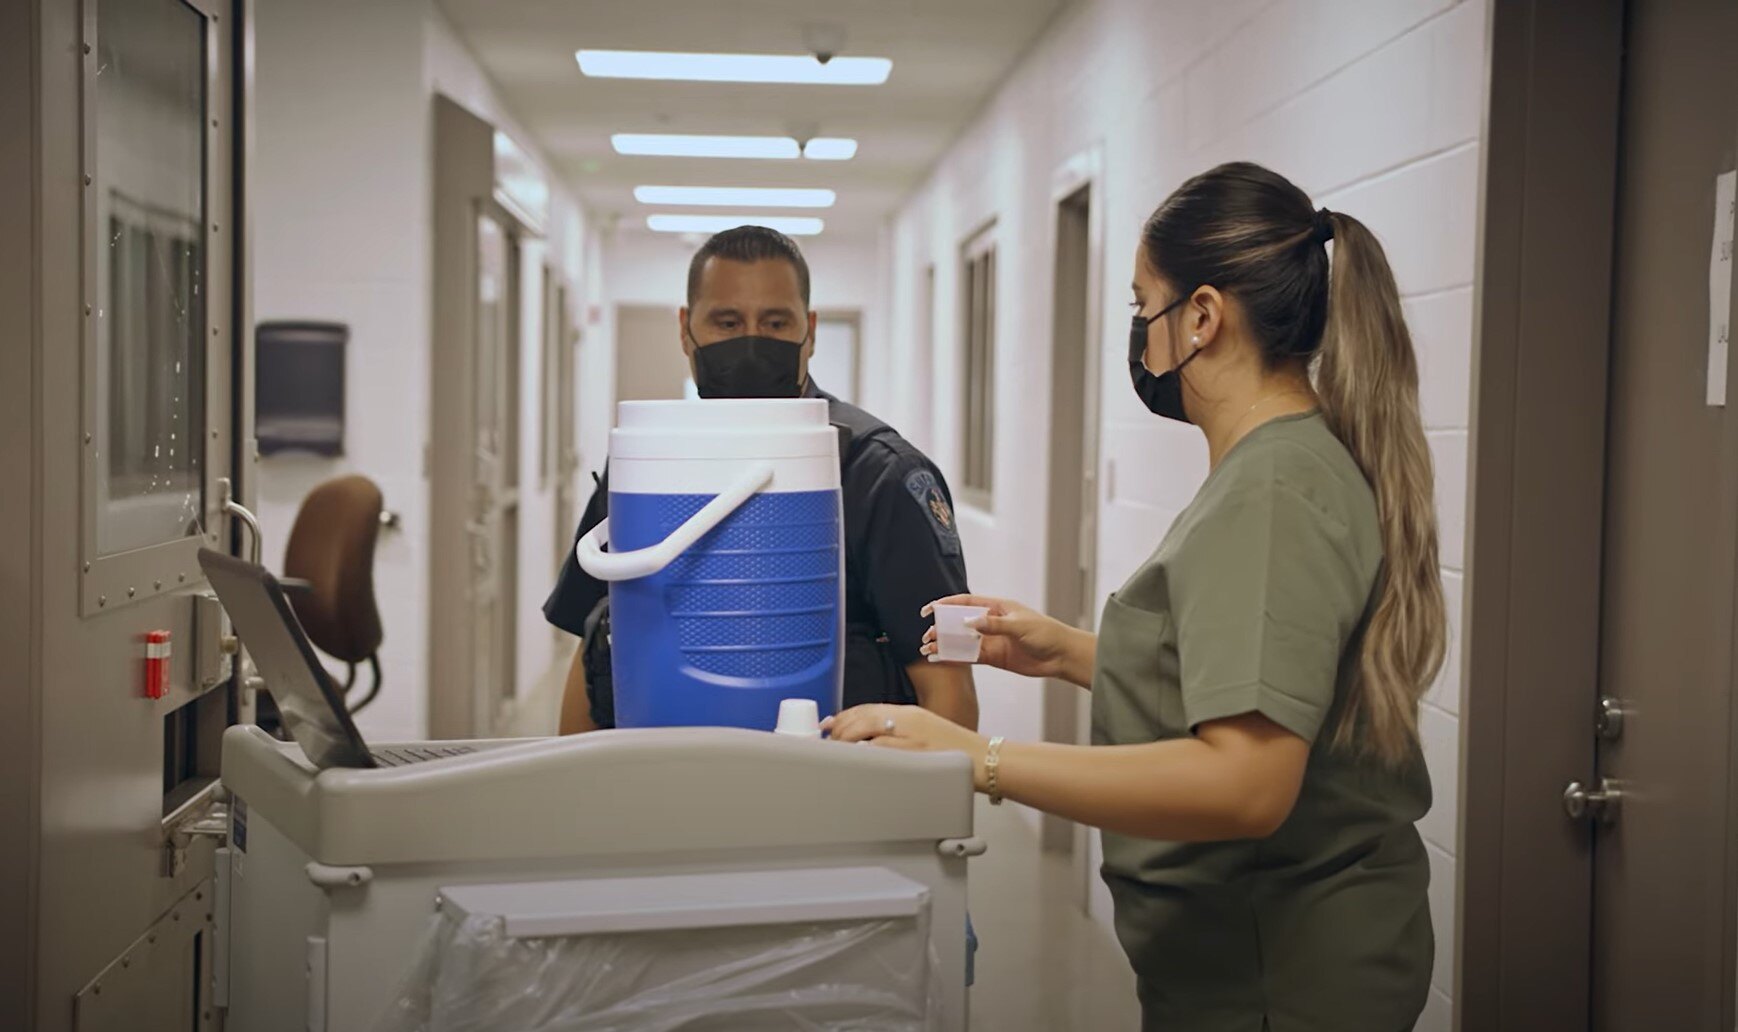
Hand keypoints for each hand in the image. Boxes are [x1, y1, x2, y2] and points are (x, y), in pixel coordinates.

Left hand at [821, 704, 990, 789]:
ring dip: (846, 741)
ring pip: (867, 731)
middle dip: (839, 728)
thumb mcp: (926, 730)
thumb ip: (900, 731)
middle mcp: (908, 720)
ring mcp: (911, 736)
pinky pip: (881, 750)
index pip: (868, 708)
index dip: (844, 716)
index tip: (830, 723)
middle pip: (862, 717)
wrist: (984, 759)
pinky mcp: (915, 753)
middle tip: (827, 740)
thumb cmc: (957, 750)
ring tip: (836, 751)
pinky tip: (854, 759)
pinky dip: (863, 752)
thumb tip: (870, 739)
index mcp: (910, 712)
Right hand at [920, 594, 1073, 679]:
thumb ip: (994, 625)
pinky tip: (942, 658)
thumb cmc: (1046, 633)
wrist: (1060, 656)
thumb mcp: (1020, 625)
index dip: (946, 605)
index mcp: (997, 607)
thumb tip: (969, 624)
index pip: (966, 602)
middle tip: (928, 635)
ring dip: (946, 644)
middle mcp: (991, 622)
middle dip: (942, 627)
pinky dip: (956, 657)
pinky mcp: (993, 657)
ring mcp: (991, 640)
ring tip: (928, 648)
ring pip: (962, 641)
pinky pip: (970, 656)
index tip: (930, 610)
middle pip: (960, 622)